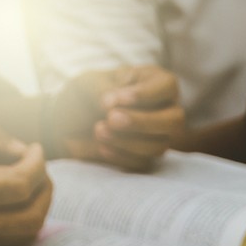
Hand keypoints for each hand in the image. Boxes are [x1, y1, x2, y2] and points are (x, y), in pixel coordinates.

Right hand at [0, 107, 51, 245]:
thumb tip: (23, 151)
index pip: (18, 185)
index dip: (37, 164)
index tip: (35, 147)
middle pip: (30, 218)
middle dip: (45, 188)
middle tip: (38, 164)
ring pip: (23, 235)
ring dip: (38, 206)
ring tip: (30, 178)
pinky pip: (8, 242)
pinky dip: (22, 219)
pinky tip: (14, 195)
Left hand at [50, 65, 183, 171]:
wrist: (71, 121)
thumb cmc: (88, 93)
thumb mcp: (90, 82)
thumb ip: (102, 89)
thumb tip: (111, 106)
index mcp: (157, 83)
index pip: (167, 86)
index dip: (144, 94)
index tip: (111, 99)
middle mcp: (166, 110)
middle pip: (174, 120)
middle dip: (142, 122)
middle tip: (111, 118)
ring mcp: (160, 137)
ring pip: (159, 146)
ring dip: (128, 141)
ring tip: (98, 130)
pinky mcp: (147, 158)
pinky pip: (143, 163)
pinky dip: (121, 156)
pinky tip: (101, 146)